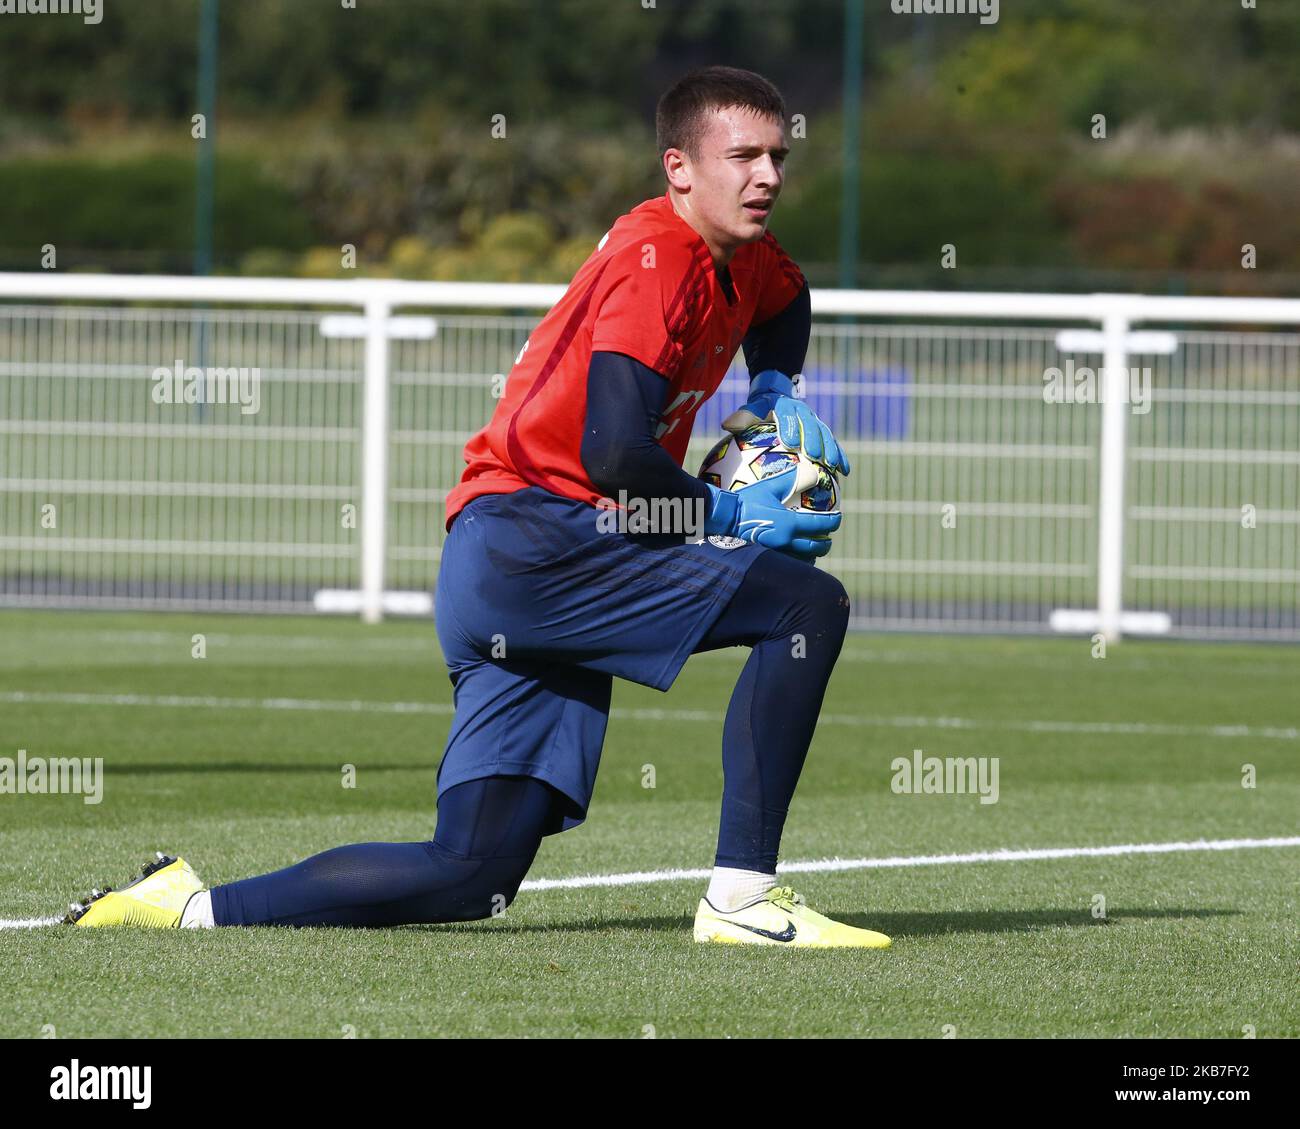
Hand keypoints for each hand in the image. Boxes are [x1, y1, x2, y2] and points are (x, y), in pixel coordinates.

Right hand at [704, 467, 838, 559]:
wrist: (723, 518)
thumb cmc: (745, 500)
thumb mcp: (770, 487)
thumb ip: (792, 479)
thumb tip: (814, 473)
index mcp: (789, 524)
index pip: (820, 525)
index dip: (833, 522)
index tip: (838, 518)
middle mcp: (786, 542)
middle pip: (815, 547)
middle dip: (825, 543)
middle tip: (828, 538)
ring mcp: (776, 553)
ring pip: (803, 559)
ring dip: (812, 555)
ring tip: (814, 549)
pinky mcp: (767, 558)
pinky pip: (789, 562)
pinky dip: (797, 561)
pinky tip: (796, 557)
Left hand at [723, 369, 850, 476]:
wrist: (778, 398)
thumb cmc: (761, 411)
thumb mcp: (751, 411)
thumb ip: (742, 418)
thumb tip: (727, 424)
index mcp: (785, 407)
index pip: (788, 415)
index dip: (790, 427)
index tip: (789, 442)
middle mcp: (804, 413)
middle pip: (811, 426)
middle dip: (814, 440)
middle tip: (814, 456)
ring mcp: (816, 422)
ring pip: (826, 435)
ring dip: (830, 449)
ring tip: (832, 465)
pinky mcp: (823, 433)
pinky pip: (834, 444)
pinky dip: (841, 456)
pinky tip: (845, 472)